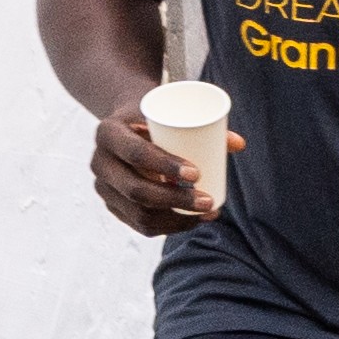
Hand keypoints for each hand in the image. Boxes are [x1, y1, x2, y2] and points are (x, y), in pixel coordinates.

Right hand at [88, 109, 217, 237]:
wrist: (127, 124)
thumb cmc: (154, 116)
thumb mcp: (169, 112)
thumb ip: (204, 125)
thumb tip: (239, 144)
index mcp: (108, 132)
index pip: (135, 153)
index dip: (165, 166)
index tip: (197, 174)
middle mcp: (99, 161)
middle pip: (136, 190)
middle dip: (175, 200)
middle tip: (208, 200)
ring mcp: (103, 186)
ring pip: (138, 213)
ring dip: (175, 218)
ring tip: (207, 212)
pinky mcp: (113, 204)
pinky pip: (139, 224)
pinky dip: (168, 226)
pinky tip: (192, 222)